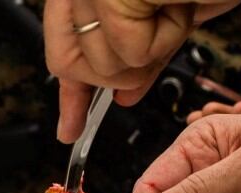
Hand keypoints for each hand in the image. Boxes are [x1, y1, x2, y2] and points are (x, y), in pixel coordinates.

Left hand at [45, 0, 240, 139]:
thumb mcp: (169, 16)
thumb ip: (142, 57)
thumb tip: (124, 95)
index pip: (64, 51)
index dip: (71, 95)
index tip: (69, 130)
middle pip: (77, 68)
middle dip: (120, 71)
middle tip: (159, 28)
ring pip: (109, 67)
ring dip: (156, 45)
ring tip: (174, 2)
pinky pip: (133, 54)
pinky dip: (168, 36)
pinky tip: (177, 3)